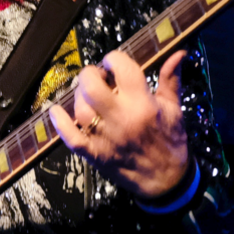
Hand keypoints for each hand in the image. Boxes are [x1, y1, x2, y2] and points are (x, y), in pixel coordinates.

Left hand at [49, 50, 189, 198]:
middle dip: (90, 75)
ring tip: (88, 95)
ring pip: (81, 109)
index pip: (122, 69)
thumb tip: (178, 53)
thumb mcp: (174, 109)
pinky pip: (72, 138)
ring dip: (79, 97)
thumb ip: (171, 79)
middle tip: (97, 78)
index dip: (113, 59)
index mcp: (144, 104)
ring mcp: (106, 138)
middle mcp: (123, 119)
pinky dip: (60, 124)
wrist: (167, 181)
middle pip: (92, 87)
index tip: (112, 63)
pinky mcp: (95, 154)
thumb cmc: (171, 141)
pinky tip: (55, 111)